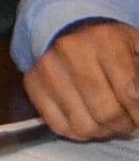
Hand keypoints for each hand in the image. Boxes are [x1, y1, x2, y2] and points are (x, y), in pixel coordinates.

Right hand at [24, 19, 138, 139]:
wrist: (69, 27)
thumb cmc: (110, 43)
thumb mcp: (136, 49)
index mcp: (104, 39)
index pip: (129, 92)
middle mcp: (70, 51)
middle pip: (105, 112)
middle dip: (124, 126)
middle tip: (129, 124)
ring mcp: (47, 68)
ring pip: (83, 125)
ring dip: (103, 132)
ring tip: (110, 123)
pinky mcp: (32, 83)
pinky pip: (59, 126)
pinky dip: (79, 132)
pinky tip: (89, 120)